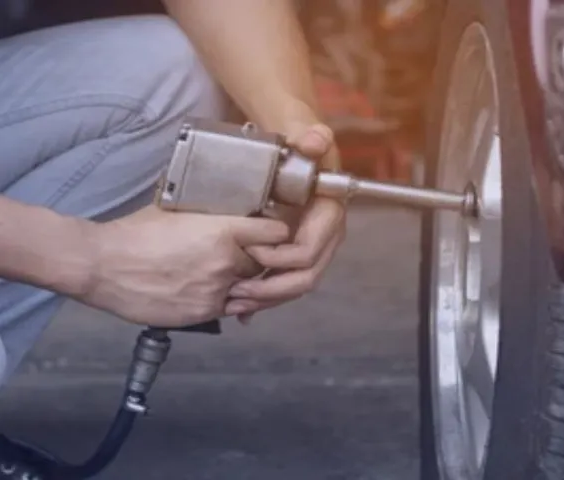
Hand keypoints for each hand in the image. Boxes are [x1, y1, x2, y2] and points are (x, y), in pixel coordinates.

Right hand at [79, 205, 288, 326]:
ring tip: (224, 274)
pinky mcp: (203, 313)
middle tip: (243, 255)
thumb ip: (208, 215)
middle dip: (256, 260)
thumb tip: (223, 208)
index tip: (274, 234)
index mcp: (222, 231)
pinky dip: (227, 300)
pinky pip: (230, 308)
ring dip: (244, 284)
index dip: (277, 234)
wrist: (100, 266)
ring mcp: (216, 291)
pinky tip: (211, 291)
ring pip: (250, 290)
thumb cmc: (134, 234)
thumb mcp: (177, 210)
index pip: (275, 233)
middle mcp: (226, 262)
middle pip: (263, 264)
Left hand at [226, 123, 346, 318]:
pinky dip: (266, 297)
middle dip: (271, 290)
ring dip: (267, 299)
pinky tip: (243, 310)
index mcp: (329, 214)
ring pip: (296, 286)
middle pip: (305, 278)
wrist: (298, 143)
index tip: (250, 249)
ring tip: (235, 303)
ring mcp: (315, 246)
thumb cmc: (298, 140)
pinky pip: (287, 281)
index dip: (279, 258)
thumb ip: (310, 137)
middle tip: (237, 293)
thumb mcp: (301, 132)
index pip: (308, 252)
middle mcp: (327, 235)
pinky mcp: (299, 252)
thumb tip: (315, 140)